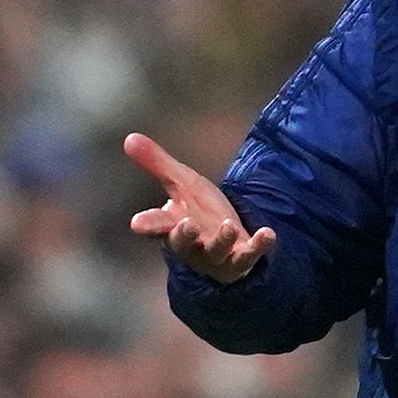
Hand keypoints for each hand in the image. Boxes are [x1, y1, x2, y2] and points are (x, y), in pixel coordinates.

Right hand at [124, 132, 275, 283]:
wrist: (227, 241)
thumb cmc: (198, 212)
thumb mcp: (182, 183)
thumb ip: (157, 164)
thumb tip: (129, 138)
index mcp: (172, 225)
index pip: (157, 225)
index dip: (148, 224)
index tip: (137, 223)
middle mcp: (191, 244)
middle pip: (183, 243)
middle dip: (184, 235)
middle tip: (187, 223)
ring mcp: (216, 254)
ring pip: (215, 251)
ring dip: (222, 239)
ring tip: (228, 225)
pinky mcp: (240, 259)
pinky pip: (248, 256)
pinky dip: (257, 246)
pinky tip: (268, 233)